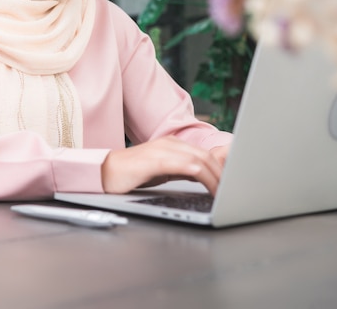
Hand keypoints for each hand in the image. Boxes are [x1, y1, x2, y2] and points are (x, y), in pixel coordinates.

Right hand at [100, 136, 227, 195]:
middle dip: (223, 175)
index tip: (232, 183)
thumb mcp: (162, 172)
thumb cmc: (132, 175)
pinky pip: (187, 166)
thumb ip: (182, 171)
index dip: (222, 168)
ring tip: (223, 194)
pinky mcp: (157, 159)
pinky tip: (208, 187)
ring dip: (216, 178)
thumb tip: (205, 177)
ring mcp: (164, 149)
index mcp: (173, 144)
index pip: (206, 154)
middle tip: (232, 193)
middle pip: (207, 156)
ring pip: (201, 160)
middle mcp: (170, 143)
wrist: (104, 173)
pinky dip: (202, 176)